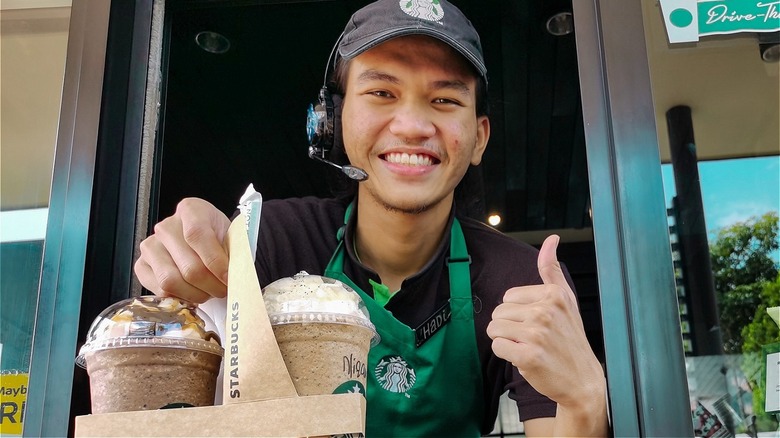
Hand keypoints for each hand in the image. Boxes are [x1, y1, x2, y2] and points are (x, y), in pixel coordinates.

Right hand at [134, 197, 231, 302]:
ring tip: (209, 292)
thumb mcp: (233, 239)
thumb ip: (235, 253)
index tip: (229, 277)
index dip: (215, 261)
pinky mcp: (141, 266)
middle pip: (188, 266)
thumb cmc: (220, 240)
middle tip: (224, 289)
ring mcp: (151, 246)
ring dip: (196, 294)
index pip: (197, 234)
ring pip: (171, 281)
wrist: (208, 243)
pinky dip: (180, 297)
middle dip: (211, 285)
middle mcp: (166, 226)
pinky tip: (193, 292)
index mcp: (191, 210)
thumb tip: (237, 276)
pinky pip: (159, 291)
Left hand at [487, 235, 605, 412]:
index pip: (508, 297)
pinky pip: (498, 347)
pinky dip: (507, 354)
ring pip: (495, 330)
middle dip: (510, 327)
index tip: (538, 324)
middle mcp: (545, 311)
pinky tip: (525, 358)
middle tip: (533, 338)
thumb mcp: (566, 300)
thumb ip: (552, 270)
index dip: (518, 313)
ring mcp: (537, 334)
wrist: (582, 380)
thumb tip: (551, 239)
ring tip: (529, 347)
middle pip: (499, 313)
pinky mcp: (528, 355)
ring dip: (507, 341)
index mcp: (552, 295)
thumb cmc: (570, 339)